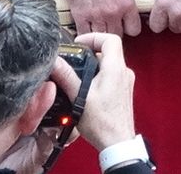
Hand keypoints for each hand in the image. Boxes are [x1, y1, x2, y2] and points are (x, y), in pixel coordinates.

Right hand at [55, 32, 137, 152]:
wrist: (117, 143)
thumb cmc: (102, 124)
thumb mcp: (79, 98)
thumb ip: (67, 77)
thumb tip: (55, 61)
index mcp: (116, 69)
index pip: (110, 39)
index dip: (94, 36)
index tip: (79, 43)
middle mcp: (124, 73)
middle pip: (109, 51)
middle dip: (90, 52)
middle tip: (75, 59)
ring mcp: (125, 82)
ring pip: (110, 64)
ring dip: (94, 66)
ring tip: (78, 75)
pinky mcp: (123, 92)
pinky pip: (112, 76)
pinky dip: (99, 76)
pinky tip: (86, 89)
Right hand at [59, 0, 140, 36]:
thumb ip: (124, 0)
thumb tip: (126, 12)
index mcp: (126, 2)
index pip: (134, 29)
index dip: (129, 28)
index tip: (125, 25)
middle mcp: (112, 12)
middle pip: (117, 36)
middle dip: (114, 31)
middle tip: (110, 25)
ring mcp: (95, 15)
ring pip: (100, 37)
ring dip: (99, 34)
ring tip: (97, 27)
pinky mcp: (79, 15)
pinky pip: (83, 35)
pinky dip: (84, 35)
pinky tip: (85, 30)